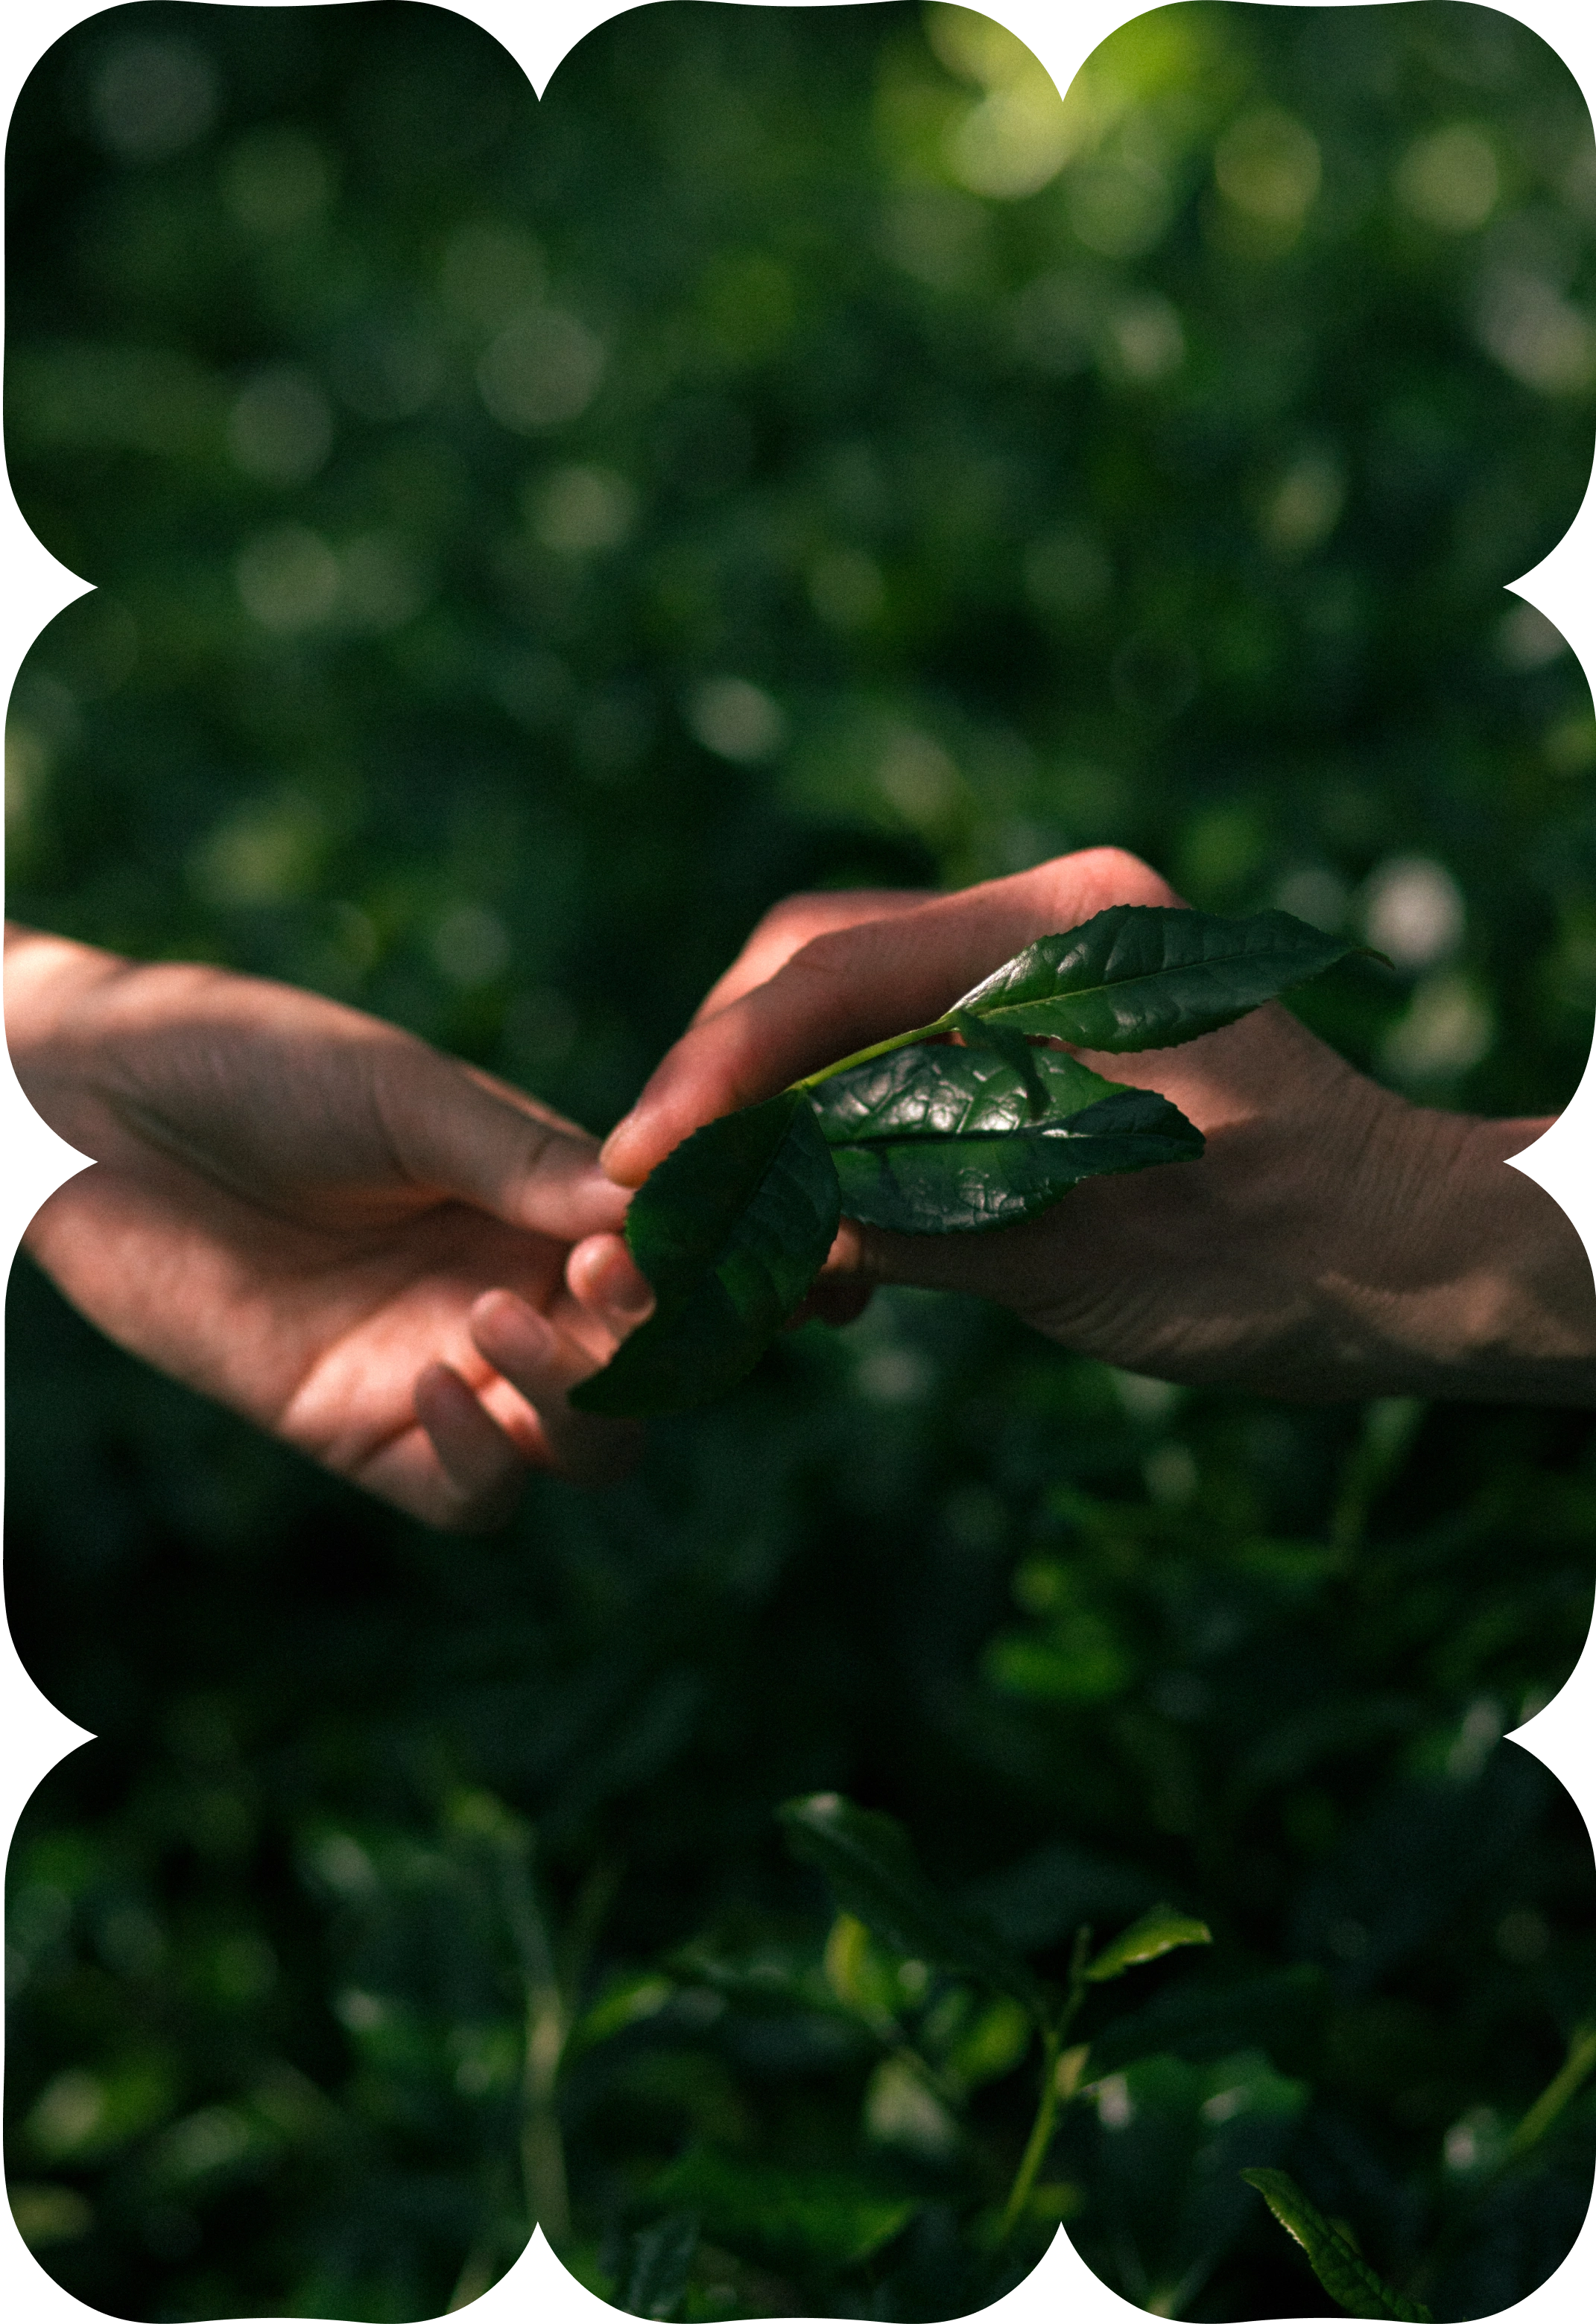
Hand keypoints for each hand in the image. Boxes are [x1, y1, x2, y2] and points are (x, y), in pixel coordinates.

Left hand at [7, 927, 653, 1527]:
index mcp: (538, 1198)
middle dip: (645, 1348)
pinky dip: (483, 1462)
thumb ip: (523, 1161)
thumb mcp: (405, 1094)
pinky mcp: (354, 1428)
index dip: (682, 1275)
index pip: (661, 1268)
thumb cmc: (255, 1064)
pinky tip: (436, 1386)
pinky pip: (466, 1495)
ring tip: (495, 1323)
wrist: (96, 1109)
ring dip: (575, 1405)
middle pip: (642, 1374)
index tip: (642, 1243)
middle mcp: (509, 1287)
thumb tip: (645, 1216)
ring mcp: (439, 1363)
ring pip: (575, 1447)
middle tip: (591, 1281)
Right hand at [593, 850, 1589, 1404]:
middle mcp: (1042, 928)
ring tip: (720, 1231)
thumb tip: (737, 1240)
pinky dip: (833, 1142)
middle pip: (816, 971)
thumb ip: (899, 1219)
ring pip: (843, 1021)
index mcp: (1062, 934)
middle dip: (721, 1082)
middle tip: (656, 1196)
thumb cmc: (1281, 1254)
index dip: (717, 1071)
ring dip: (767, 1118)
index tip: (640, 1164)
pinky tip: (812, 1234)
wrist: (1408, 1264)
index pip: (835, 973)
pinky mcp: (1035, 1044)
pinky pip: (894, 1069)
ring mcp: (1038, 980)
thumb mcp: (1075, 1245)